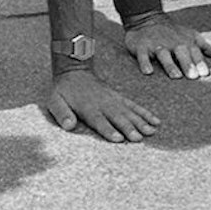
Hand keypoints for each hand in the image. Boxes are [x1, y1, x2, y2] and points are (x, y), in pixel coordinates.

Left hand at [42, 68, 160, 142]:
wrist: (75, 70)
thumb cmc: (64, 91)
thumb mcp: (55, 101)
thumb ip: (61, 113)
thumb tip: (68, 125)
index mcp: (88, 107)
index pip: (99, 121)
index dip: (109, 130)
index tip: (118, 138)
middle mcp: (103, 104)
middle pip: (118, 117)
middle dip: (129, 128)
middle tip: (139, 138)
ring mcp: (113, 100)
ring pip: (129, 111)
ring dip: (141, 121)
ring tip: (151, 131)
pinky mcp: (120, 98)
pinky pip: (134, 105)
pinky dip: (145, 113)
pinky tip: (155, 121)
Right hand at [124, 11, 210, 79]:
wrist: (147, 19)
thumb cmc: (174, 33)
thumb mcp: (192, 36)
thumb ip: (207, 46)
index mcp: (185, 42)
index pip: (194, 52)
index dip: (200, 62)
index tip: (204, 74)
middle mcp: (172, 43)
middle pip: (181, 53)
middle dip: (187, 64)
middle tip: (192, 77)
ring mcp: (156, 44)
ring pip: (163, 54)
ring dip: (170, 65)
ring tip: (175, 76)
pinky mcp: (142, 46)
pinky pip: (143, 55)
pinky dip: (145, 62)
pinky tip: (148, 72)